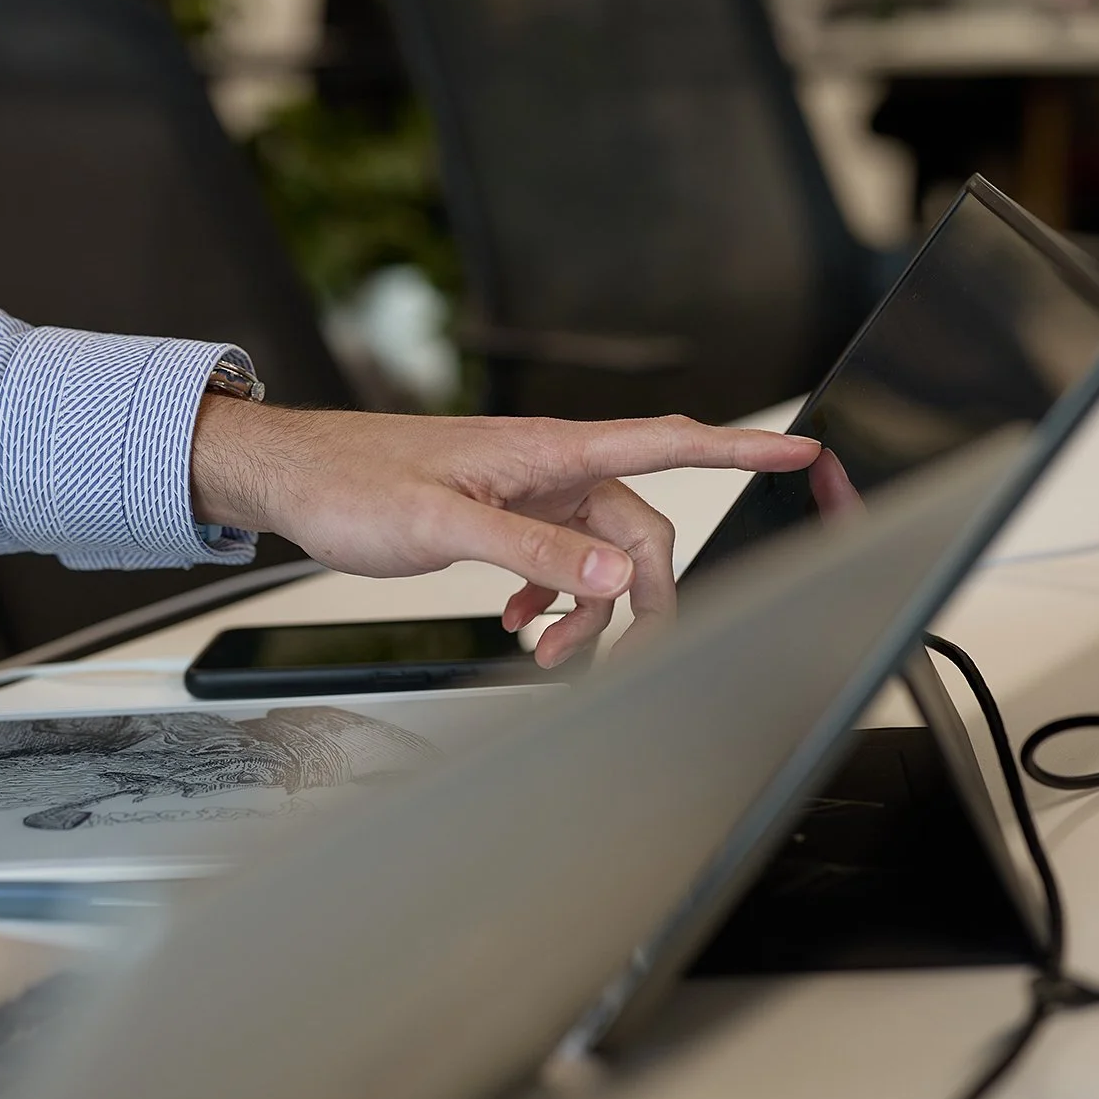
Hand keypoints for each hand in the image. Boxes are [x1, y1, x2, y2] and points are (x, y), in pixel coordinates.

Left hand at [191, 400, 820, 665]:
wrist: (293, 478)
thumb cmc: (352, 480)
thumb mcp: (444, 522)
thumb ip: (534, 550)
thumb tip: (618, 576)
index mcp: (548, 453)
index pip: (667, 443)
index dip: (742, 451)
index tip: (805, 452)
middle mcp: (550, 469)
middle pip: (640, 529)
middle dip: (640, 593)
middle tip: (617, 655)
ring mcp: (529, 493)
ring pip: (599, 556)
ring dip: (587, 609)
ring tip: (540, 647)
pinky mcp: (504, 515)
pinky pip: (560, 562)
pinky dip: (554, 599)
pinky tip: (520, 623)